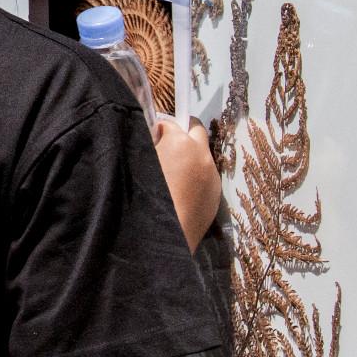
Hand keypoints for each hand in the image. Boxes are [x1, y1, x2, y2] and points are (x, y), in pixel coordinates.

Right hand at [152, 116, 218, 250]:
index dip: (160, 128)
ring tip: (173, 177)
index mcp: (181, 142)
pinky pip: (207, 177)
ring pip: (203, 156)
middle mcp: (202, 155)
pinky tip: (181, 194)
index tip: (154, 136)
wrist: (166, 234)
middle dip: (184, 134)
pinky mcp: (217, 195)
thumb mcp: (140, 162)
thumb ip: (148, 144)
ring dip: (191, 158)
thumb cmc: (146, 196)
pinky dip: (196, 178)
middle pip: (196, 131)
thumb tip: (154, 138)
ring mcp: (213, 176)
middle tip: (168, 148)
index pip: (171, 122)